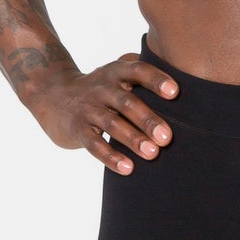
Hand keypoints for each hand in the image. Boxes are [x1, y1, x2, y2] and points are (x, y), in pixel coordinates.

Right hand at [26, 54, 179, 173]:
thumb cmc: (100, 88)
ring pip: (112, 124)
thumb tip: (187, 84)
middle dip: (148, 119)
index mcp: (116, 72)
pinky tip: (128, 168)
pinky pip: (94, 144)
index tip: (174, 93)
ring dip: (133, 139)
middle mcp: (102, 88)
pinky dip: (111, 157)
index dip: (155, 80)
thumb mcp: (116, 74)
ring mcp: (88, 109)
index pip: (137, 71)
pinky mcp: (77, 129)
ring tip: (153, 153)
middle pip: (127, 102)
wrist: (52, 95)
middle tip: (168, 137)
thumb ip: (143, 75)